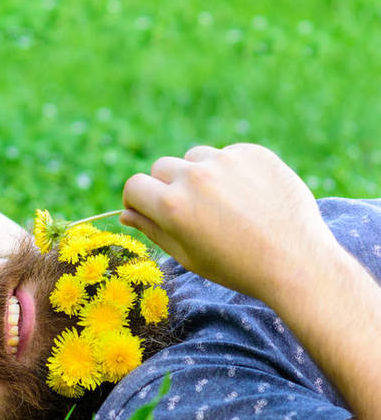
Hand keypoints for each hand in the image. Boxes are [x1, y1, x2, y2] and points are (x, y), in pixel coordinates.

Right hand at [121, 143, 336, 306]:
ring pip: (194, 158)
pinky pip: (227, 156)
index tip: (147, 210)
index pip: (134, 186)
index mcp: (173, 206)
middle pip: (161, 168)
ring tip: (221, 206)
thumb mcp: (187, 256)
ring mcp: (225, 160)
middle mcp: (195, 176)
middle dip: (166, 187)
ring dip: (197, 175)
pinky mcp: (252, 152)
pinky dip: (230, 172)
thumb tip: (126, 214)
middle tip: (190, 213)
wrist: (294, 260)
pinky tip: (247, 198)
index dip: (137, 200)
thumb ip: (153, 230)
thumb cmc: (236, 267)